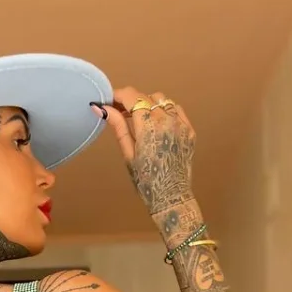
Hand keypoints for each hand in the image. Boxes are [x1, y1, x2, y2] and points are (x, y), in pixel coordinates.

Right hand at [99, 87, 195, 217]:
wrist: (171, 197)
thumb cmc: (146, 181)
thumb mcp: (128, 154)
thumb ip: (118, 126)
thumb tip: (101, 108)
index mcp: (149, 125)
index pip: (132, 96)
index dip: (118, 95)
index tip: (109, 101)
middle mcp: (167, 119)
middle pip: (146, 96)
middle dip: (132, 100)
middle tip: (120, 111)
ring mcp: (181, 123)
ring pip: (162, 100)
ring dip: (148, 104)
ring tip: (139, 118)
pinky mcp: (189, 129)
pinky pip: (176, 110)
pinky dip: (164, 110)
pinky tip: (157, 123)